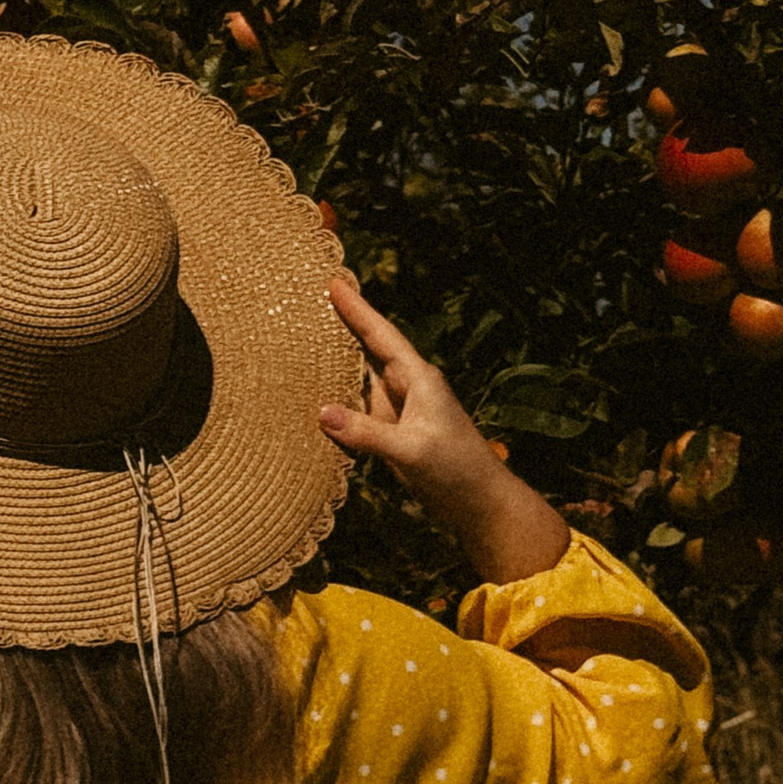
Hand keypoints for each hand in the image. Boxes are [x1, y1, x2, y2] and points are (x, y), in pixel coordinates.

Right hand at [318, 276, 569, 584]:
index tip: (333, 282)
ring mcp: (399, 409)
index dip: (357, 309)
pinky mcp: (392, 431)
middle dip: (343, 324)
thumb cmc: (456, 469)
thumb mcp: (411, 450)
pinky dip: (337, 396)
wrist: (479, 501)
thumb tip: (322, 412)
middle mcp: (407, 387)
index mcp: (418, 379)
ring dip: (336, 359)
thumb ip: (368, 433)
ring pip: (361, 376)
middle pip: (368, 348)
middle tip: (312, 298)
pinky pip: (358, 406)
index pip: (381, 335)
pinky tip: (315, 393)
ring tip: (303, 337)